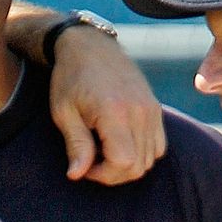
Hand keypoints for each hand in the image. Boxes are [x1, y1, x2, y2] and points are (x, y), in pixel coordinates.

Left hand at [50, 27, 165, 183]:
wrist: (89, 46)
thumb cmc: (70, 78)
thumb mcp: (63, 111)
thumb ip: (75, 144)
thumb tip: (77, 175)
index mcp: (115, 111)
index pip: (123, 162)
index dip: (103, 174)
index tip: (84, 165)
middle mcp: (140, 111)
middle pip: (139, 165)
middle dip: (113, 173)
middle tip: (90, 161)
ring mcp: (152, 109)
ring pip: (150, 158)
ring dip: (127, 165)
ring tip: (102, 151)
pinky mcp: (155, 108)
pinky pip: (158, 145)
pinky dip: (141, 153)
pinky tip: (118, 143)